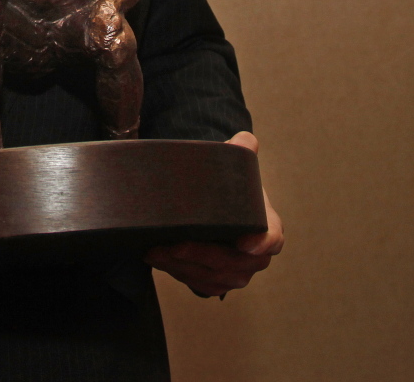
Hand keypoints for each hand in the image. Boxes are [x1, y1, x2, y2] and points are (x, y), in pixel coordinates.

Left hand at [144, 131, 283, 296]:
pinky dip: (178, 274)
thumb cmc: (231, 191)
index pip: (272, 238)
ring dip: (181, 267)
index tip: (244, 243)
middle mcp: (256, 257)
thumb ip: (241, 151)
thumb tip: (245, 140)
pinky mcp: (217, 283)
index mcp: (267, 227)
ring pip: (212, 278)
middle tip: (172, 244)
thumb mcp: (236, 168)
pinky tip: (158, 260)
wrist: (220, 209)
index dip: (261, 242)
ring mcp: (237, 273)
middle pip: (233, 263)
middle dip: (200, 256)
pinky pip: (200, 285)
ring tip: (154, 251)